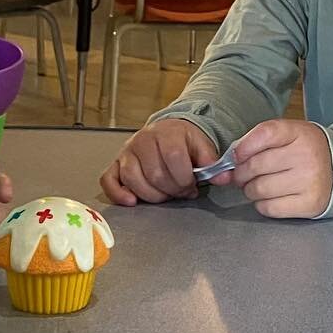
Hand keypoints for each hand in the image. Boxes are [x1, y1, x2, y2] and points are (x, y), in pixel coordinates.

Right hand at [99, 120, 216, 205]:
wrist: (168, 131)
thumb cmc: (184, 141)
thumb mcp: (202, 146)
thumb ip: (212, 162)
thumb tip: (223, 178)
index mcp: (167, 132)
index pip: (173, 157)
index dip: (184, 178)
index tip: (192, 186)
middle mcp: (143, 140)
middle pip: (154, 173)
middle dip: (171, 189)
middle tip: (181, 192)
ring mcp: (127, 152)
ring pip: (133, 178)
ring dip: (151, 195)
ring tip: (164, 195)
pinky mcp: (116, 164)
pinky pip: (108, 180)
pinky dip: (117, 193)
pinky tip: (131, 202)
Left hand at [224, 119, 332, 218]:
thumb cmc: (304, 151)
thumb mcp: (286, 136)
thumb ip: (254, 144)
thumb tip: (223, 171)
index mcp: (299, 133)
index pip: (264, 134)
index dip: (243, 147)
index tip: (237, 156)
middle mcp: (306, 156)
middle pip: (255, 166)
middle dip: (241, 173)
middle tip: (243, 175)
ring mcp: (309, 181)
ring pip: (259, 189)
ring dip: (250, 190)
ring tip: (258, 185)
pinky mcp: (309, 204)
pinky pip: (269, 208)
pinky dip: (262, 204)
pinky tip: (271, 197)